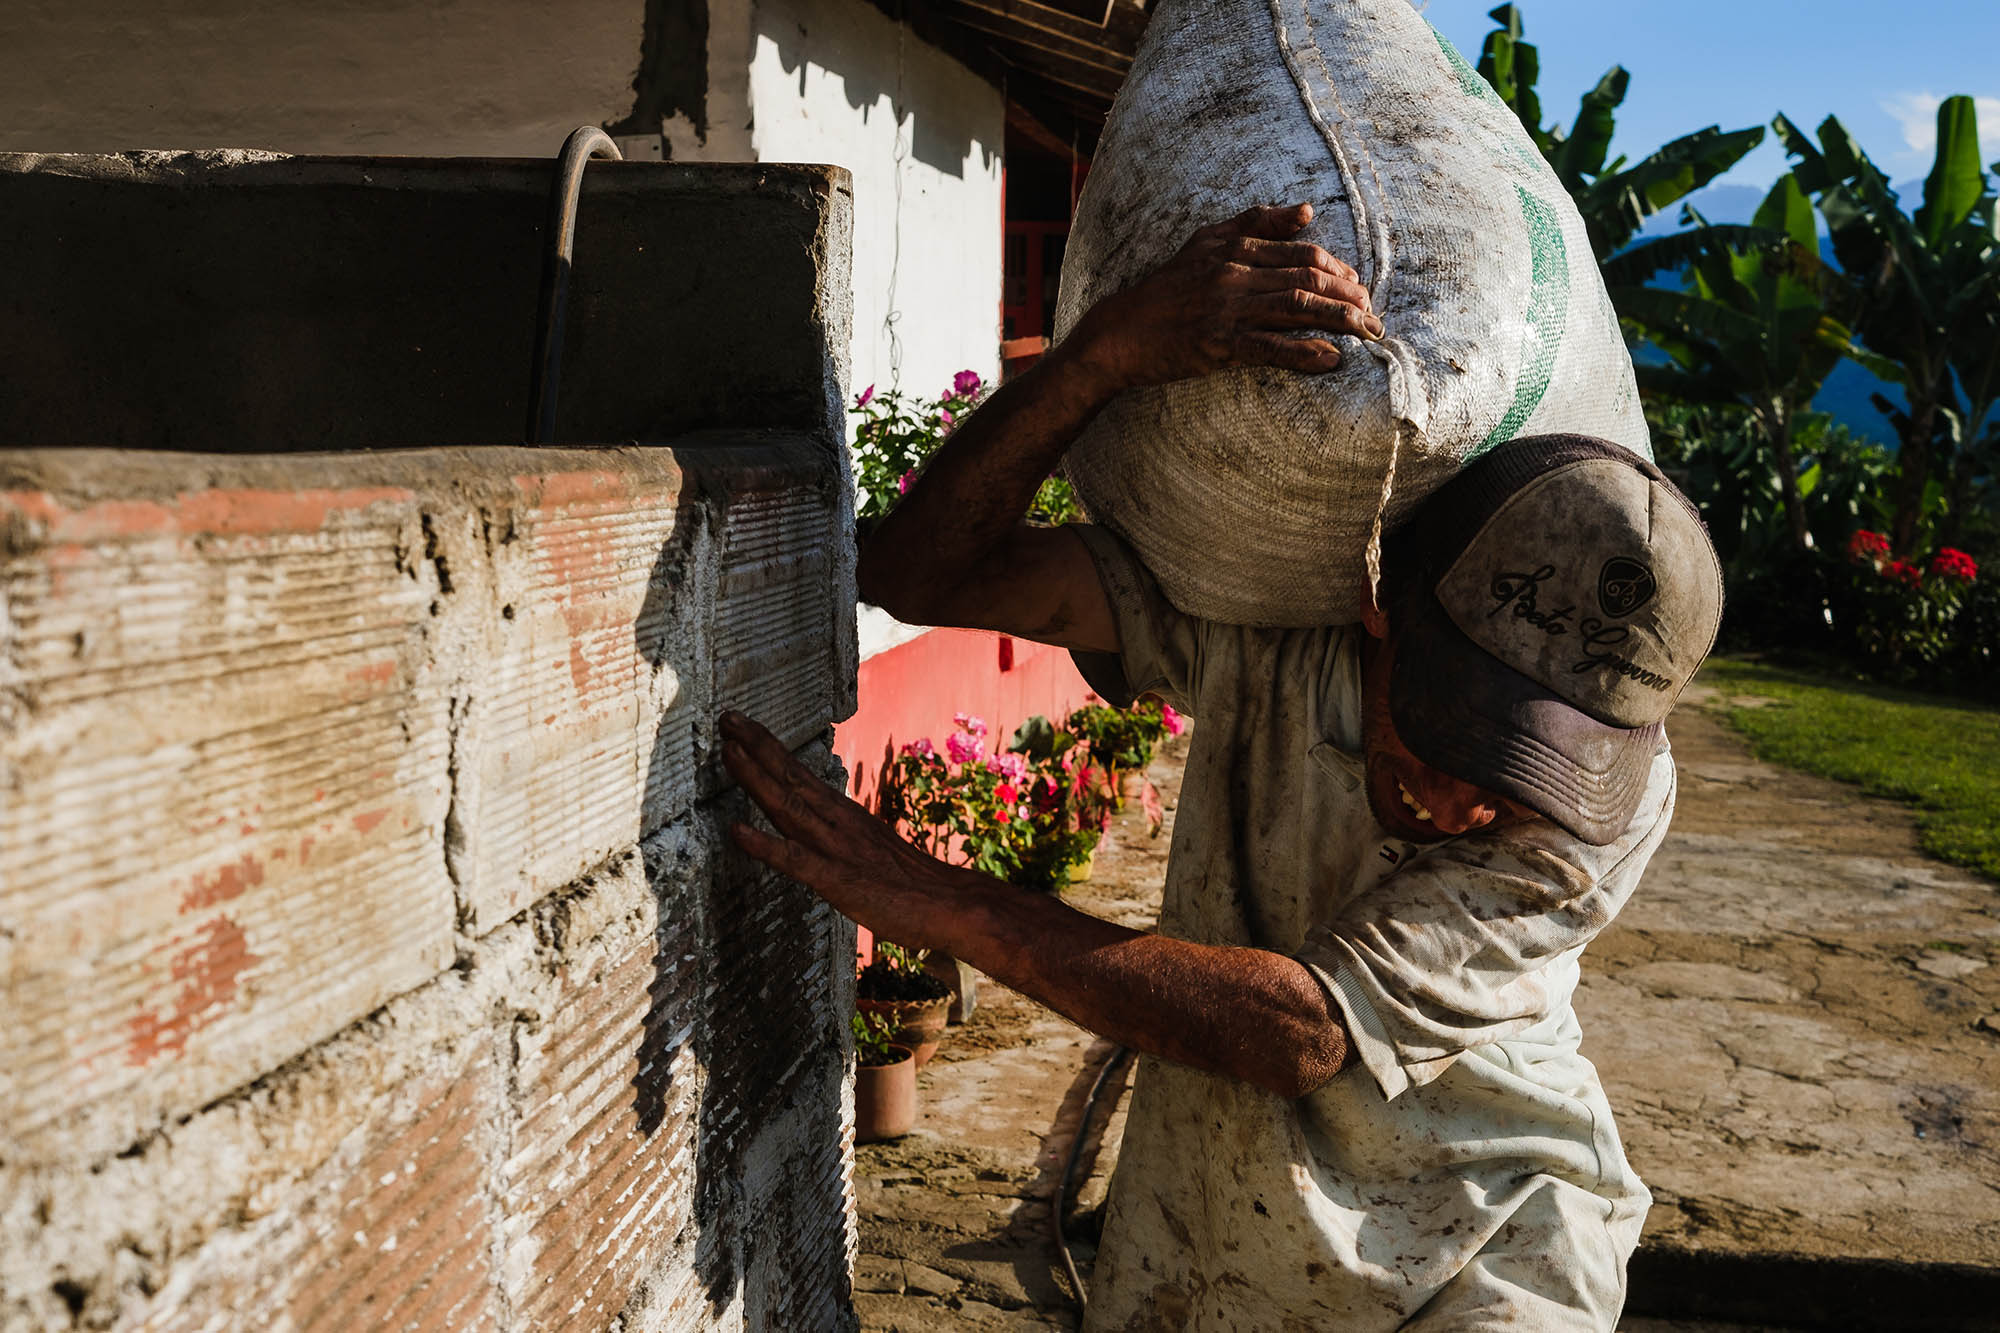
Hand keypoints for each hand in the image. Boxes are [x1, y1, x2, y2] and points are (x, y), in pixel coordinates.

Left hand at [719, 710, 963, 946]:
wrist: (953, 905)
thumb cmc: (915, 884)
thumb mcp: (873, 849)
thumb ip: (843, 838)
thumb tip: (823, 828)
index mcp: (846, 815)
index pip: (801, 774)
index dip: (769, 749)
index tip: (742, 726)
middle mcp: (840, 823)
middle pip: (792, 778)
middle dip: (757, 747)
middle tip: (727, 718)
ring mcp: (838, 849)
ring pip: (790, 807)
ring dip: (756, 779)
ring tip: (728, 751)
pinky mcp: (838, 881)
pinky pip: (796, 861)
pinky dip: (765, 845)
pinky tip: (737, 832)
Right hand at [1065, 202, 1379, 391]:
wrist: (1121, 332)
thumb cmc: (1166, 289)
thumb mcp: (1206, 242)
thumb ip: (1256, 223)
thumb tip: (1306, 210)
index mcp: (1235, 248)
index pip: (1304, 254)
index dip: (1340, 270)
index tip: (1359, 288)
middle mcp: (1235, 274)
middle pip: (1309, 279)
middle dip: (1350, 297)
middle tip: (1374, 316)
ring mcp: (1228, 310)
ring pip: (1299, 309)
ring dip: (1341, 322)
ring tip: (1369, 333)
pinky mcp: (1219, 345)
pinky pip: (1272, 348)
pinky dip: (1306, 354)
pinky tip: (1331, 359)